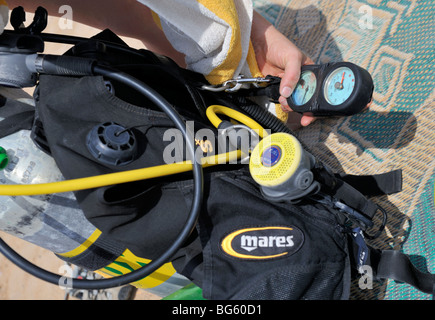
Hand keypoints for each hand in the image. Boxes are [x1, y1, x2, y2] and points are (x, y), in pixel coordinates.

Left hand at [251, 11, 314, 127]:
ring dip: (290, 105)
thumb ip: (292, 74)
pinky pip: (282, 98)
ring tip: (285, 103)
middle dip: (300, 106)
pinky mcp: (278, 86)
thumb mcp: (291, 56)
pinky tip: (280, 101)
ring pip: (293, 100)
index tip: (310, 114)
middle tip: (293, 107)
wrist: (258, 43)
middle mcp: (302, 79)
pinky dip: (281, 102)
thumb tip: (287, 93)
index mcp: (311, 71)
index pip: (318, 90)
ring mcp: (289, 83)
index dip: (315, 103)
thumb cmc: (278, 44)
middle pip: (306, 98)